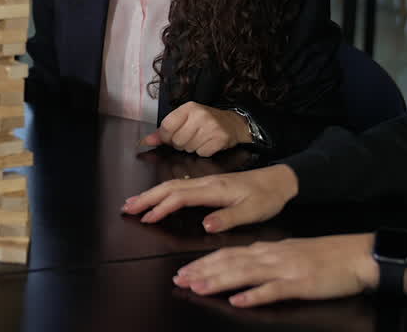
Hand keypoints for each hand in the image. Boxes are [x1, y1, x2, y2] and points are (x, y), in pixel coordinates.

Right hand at [121, 164, 298, 231]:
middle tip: (126, 207)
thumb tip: (204, 225)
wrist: (280, 181)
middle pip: (169, 187)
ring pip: (172, 184)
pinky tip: (158, 197)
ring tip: (134, 202)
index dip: (161, 207)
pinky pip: (179, 185)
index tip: (146, 219)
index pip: (180, 197)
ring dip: (151, 193)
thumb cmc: (267, 197)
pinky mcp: (208, 184)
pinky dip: (163, 191)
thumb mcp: (253, 211)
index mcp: (214, 189)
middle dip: (146, 197)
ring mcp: (205, 181)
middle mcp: (206, 182)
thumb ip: (229, 218)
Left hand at [142, 102, 248, 156]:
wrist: (232, 123)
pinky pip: (202, 153)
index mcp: (188, 108)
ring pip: (188, 148)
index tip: (170, 137)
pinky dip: (203, 152)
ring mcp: (212, 127)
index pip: (166, 127)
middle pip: (177, 140)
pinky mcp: (220, 139)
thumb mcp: (184, 119)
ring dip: (191, 148)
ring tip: (199, 139)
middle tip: (189, 137)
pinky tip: (207, 144)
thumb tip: (145, 141)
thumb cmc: (204, 121)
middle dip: (179, 143)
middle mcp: (200, 115)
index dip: (165, 137)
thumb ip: (163, 131)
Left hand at [172, 234, 378, 306]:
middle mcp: (271, 257)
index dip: (203, 262)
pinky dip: (254, 296)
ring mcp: (285, 270)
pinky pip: (273, 291)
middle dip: (203, 271)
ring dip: (219, 281)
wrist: (356, 255)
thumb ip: (265, 258)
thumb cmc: (325, 256)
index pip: (227, 254)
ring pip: (245, 274)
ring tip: (198, 288)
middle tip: (180, 280)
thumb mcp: (289, 252)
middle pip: (229, 263)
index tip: (183, 270)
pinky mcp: (300, 284)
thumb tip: (241, 263)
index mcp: (267, 250)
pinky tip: (239, 301)